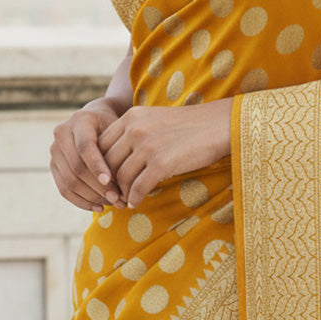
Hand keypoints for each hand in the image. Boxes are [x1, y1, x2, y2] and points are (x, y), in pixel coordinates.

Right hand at [50, 98, 121, 211]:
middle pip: (77, 168)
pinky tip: (99, 207)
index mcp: (80, 120)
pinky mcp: (53, 165)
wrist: (97, 119)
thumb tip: (124, 184)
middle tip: (119, 199)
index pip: (85, 147)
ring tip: (113, 204)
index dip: (97, 166)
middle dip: (98, 187)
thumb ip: (119, 150)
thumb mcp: (119, 130)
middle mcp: (62, 133)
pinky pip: (64, 189)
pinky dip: (82, 201)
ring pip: (69, 181)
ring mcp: (55, 150)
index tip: (112, 182)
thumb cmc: (114, 126)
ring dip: (92, 197)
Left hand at [99, 99, 232, 208]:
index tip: (106, 178)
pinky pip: (138, 187)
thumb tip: (116, 159)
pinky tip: (136, 202)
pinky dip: (134, 198)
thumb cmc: (190, 126)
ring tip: (125, 200)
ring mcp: (147, 146)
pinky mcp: (161, 163)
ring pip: (121, 177)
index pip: (101, 144)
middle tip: (112, 194)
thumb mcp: (155, 120)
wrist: (220, 125)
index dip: (100, 165)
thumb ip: (135, 132)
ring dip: (122, 193)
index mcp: (131, 116)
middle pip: (107, 163)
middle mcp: (135, 129)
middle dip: (108, 182)